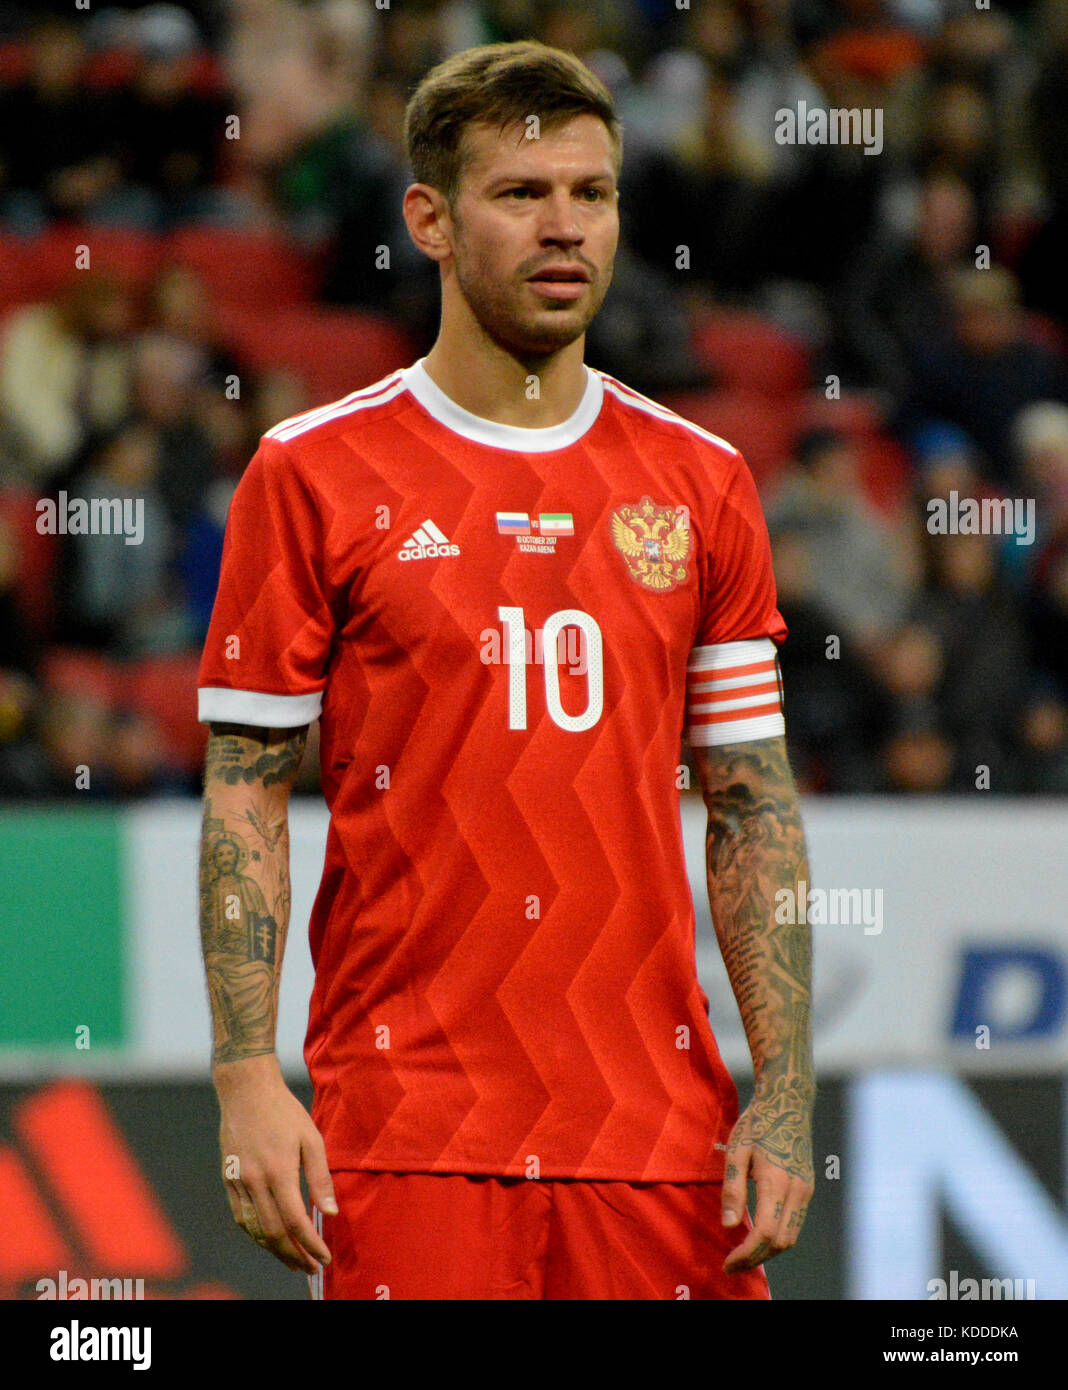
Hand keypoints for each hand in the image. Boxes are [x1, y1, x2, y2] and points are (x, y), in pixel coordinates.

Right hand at [214, 1054, 337, 1273]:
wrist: (246, 1091)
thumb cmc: (285, 1112)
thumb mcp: (311, 1139)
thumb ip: (320, 1178)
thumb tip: (331, 1212)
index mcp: (279, 1171)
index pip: (295, 1221)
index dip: (310, 1244)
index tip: (323, 1258)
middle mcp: (255, 1181)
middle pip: (273, 1233)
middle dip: (293, 1255)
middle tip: (310, 1267)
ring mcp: (238, 1182)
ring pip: (254, 1230)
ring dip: (274, 1250)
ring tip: (292, 1259)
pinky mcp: (228, 1179)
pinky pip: (241, 1217)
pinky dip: (256, 1234)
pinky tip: (269, 1238)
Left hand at [720, 1085, 813, 1274]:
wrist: (788, 1103)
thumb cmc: (757, 1123)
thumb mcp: (737, 1150)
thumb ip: (733, 1188)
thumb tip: (729, 1226)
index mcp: (777, 1181)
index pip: (764, 1233)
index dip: (745, 1254)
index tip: (727, 1263)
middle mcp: (797, 1190)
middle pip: (781, 1242)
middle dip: (756, 1259)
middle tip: (732, 1265)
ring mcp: (806, 1190)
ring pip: (791, 1236)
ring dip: (768, 1251)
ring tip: (743, 1254)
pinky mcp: (808, 1188)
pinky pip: (795, 1223)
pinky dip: (778, 1237)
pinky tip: (759, 1235)